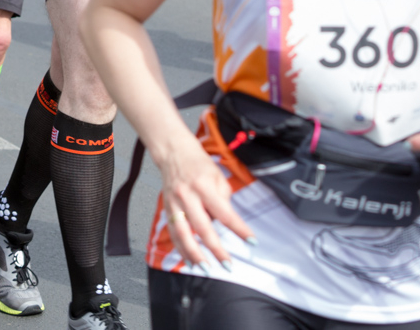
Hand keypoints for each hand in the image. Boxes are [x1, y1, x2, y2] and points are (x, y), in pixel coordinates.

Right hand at [152, 134, 254, 267]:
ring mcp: (174, 203)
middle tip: (227, 265)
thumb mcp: (218, 176)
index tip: (252, 241)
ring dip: (194, 254)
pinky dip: (181, 249)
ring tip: (205, 269)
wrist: (172, 151)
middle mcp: (187, 196)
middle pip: (202, 228)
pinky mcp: (166, 208)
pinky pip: (173, 233)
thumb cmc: (198, 163)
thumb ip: (223, 200)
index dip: (239, 229)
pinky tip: (189, 261)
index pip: (225, 213)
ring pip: (183, 234)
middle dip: (216, 249)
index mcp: (203, 186)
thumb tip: (225, 223)